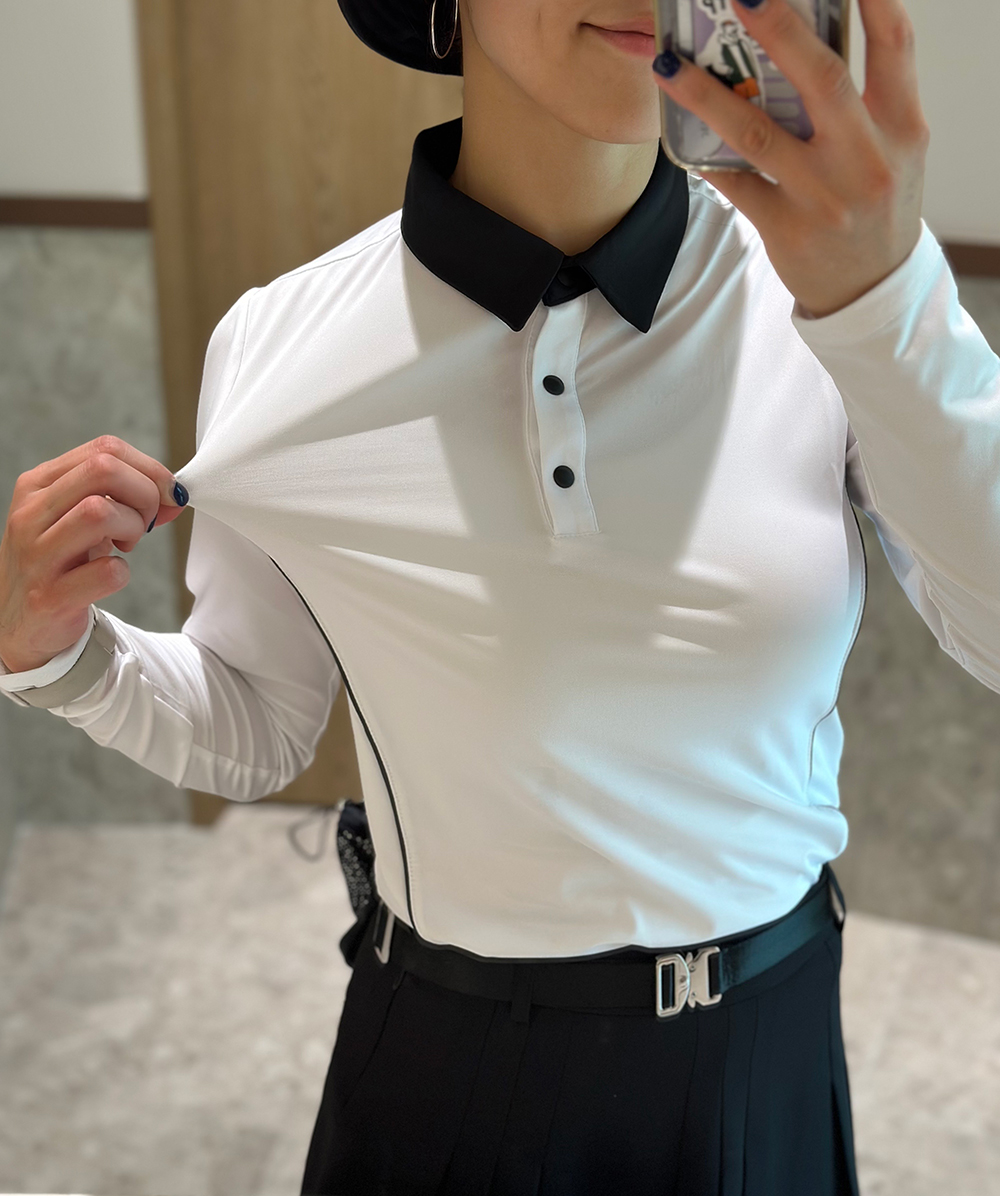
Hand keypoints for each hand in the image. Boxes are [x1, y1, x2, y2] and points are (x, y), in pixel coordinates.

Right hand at [0, 436, 187, 673]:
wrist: (21, 622)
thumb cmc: (59, 562)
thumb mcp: (80, 518)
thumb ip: (123, 499)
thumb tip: (174, 496)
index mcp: (38, 485)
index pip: (104, 449)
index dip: (150, 469)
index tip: (167, 494)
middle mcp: (31, 514)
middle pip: (103, 470)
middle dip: (144, 494)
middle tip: (146, 522)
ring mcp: (37, 555)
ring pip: (100, 512)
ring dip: (132, 528)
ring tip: (126, 545)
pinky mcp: (50, 596)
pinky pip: (108, 571)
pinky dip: (123, 572)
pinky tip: (110, 575)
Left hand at [651, 0, 928, 316]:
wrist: (870, 289)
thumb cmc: (877, 207)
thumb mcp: (894, 150)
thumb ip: (868, 101)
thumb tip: (809, 43)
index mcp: (902, 128)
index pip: (895, 45)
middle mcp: (866, 159)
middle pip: (822, 80)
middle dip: (780, 30)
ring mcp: (823, 197)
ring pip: (756, 133)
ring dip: (706, 95)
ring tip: (669, 65)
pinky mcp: (785, 228)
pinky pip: (734, 183)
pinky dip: (704, 155)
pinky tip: (677, 132)